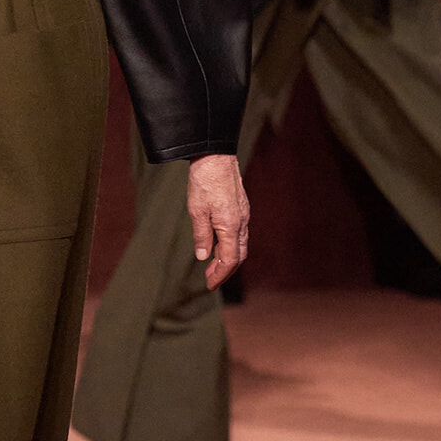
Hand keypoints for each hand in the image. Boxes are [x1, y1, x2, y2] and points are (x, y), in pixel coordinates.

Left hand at [187, 153, 249, 290]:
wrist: (216, 155)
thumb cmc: (205, 181)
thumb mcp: (197, 211)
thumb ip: (202, 235)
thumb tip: (203, 256)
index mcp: (232, 226)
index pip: (229, 260)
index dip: (219, 275)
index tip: (209, 285)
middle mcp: (242, 222)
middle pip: (238, 255)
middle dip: (225, 270)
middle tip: (209, 279)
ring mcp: (243, 214)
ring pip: (240, 244)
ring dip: (227, 258)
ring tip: (211, 265)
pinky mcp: (240, 207)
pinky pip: (239, 233)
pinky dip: (229, 245)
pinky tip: (217, 244)